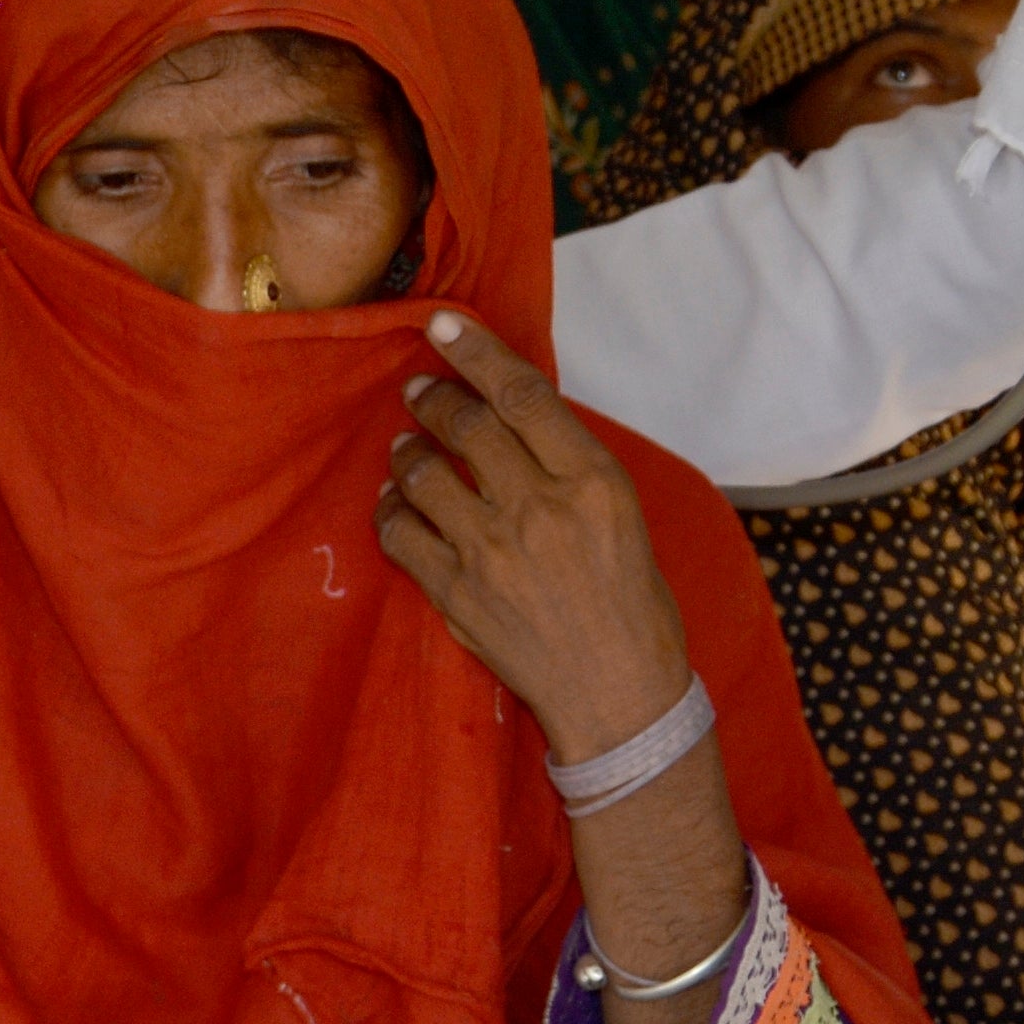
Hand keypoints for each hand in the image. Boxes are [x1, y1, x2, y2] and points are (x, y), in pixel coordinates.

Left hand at [378, 314, 695, 759]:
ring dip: (406, 451)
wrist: (618, 697)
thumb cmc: (632, 605)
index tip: (443, 326)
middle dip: (434, 398)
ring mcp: (492, 552)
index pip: (524, 395)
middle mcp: (541, 508)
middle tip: (419, 389)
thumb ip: (569, 467)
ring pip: (423, 474)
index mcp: (595, 482)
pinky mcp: (456, 594)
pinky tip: (396, 503)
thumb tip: (511, 419)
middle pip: (468, 426)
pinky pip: (401, 533)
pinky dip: (391, 509)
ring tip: (404, 446)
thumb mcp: (624, 517)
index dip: (477, 352)